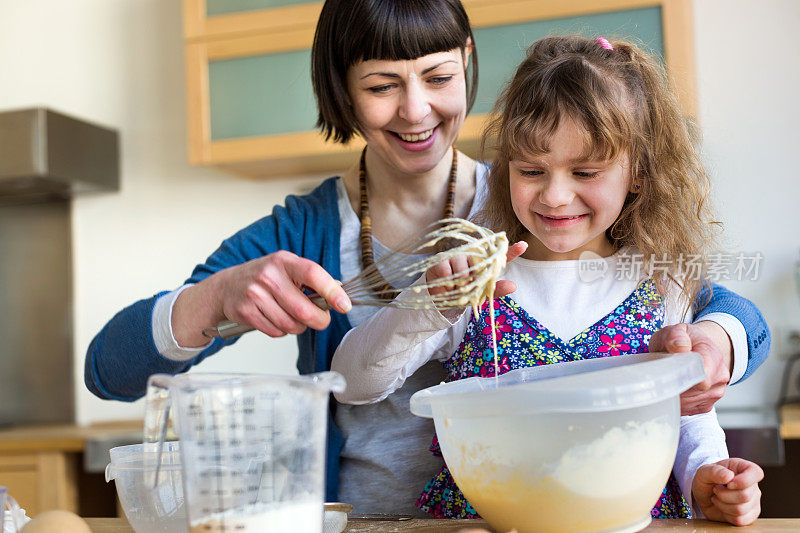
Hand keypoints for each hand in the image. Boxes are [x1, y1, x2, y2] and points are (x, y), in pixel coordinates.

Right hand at [174, 251, 349, 344]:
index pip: (313, 273)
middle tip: (321, 320)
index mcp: (284, 261)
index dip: (331, 291)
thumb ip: (312, 279)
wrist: (227, 286)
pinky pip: (276, 332)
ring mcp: (254, 294)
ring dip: (298, 327)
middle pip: (303, 309)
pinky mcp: (245, 312)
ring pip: (290, 324)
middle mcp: (268, 275)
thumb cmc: (265, 278)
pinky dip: (282, 331)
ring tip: (293, 317)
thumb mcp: (287, 268)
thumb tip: (340, 292)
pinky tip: (276, 319)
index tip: (344, 305)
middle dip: (319, 320)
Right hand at [426, 241, 527, 299]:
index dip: (512, 250)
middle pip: (479, 266)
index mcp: (484, 263)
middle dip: (474, 281)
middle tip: (467, 287)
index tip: (524, 245)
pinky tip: (446, 283)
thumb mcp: (480, 295)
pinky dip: (447, 280)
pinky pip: (447, 269)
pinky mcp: (441, 258)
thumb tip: (514, 286)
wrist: (439, 296)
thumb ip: (496, 290)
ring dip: (460, 283)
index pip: (500, 256)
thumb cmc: (462, 292)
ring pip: (463, 269)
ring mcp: (456, 255)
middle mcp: (472, 256)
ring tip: (456, 287)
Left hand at [648, 321, 732, 414]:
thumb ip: (676, 335)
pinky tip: (674, 389)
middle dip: (673, 383)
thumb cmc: (683, 340)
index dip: (683, 376)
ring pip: (687, 401)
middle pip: (691, 390)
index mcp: (713, 355)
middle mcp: (719, 376)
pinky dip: (676, 402)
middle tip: (663, 372)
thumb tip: (680, 346)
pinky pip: (687, 410)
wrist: (695, 349)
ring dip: (673, 393)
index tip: (669, 373)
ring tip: (669, 378)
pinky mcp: (706, 406)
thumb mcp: (676, 330)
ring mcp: (715, 393)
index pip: (703, 373)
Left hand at [692, 458, 762, 525]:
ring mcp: (754, 501)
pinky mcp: (751, 515)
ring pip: (741, 509)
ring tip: (718, 497)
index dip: (742, 480)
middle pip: (745, 495)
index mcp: (745, 468)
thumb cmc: (706, 480)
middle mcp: (753, 485)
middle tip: (715, 489)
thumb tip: (729, 476)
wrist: (703, 495)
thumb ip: (714, 471)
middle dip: (723, 494)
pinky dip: (727, 515)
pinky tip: (723, 507)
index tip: (728, 483)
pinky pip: (741, 520)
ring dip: (722, 505)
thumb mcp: (704, 471)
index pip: (756, 473)